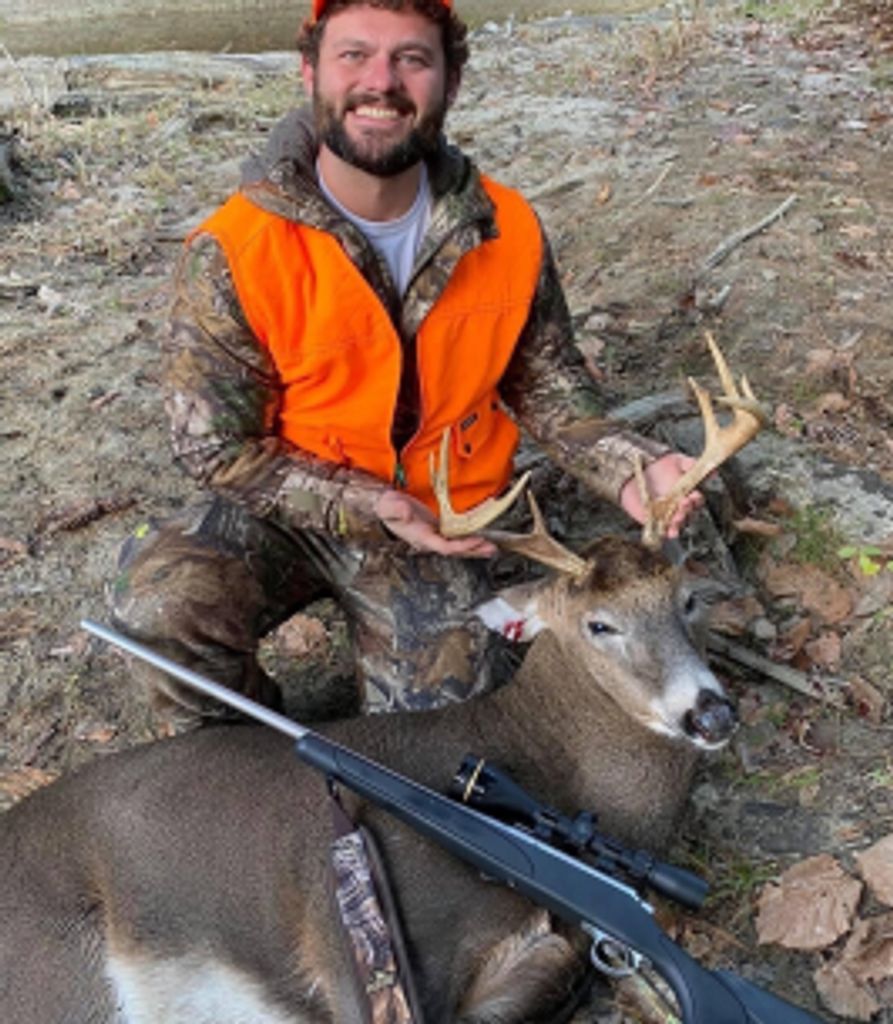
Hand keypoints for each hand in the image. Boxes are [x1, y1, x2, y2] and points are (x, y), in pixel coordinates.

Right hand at [374, 490, 496, 557]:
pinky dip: (470, 540)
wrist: (387, 506)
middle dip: (474, 551)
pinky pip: (457, 539)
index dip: (461, 545)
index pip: (444, 547)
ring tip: (493, 548)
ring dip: (475, 548)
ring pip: (458, 547)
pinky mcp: (439, 531)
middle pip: (455, 551)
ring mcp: (435, 537)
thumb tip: (405, 512)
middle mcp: (430, 541)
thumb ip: (396, 510)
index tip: (476, 540)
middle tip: (492, 549)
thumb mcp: (389, 506)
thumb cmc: (388, 507)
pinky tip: (482, 538)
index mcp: (421, 538)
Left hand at [619, 452, 703, 539]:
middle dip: (687, 509)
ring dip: (679, 523)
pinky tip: (669, 532)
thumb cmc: (660, 466)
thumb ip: (691, 465)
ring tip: (677, 518)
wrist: (636, 471)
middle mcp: (679, 506)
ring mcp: (667, 515)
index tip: (694, 495)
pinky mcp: (654, 521)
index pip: (697, 500)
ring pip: (677, 524)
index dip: (697, 499)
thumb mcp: (677, 461)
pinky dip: (666, 533)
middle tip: (684, 503)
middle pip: (688, 513)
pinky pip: (661, 530)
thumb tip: (711, 470)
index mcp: (688, 493)